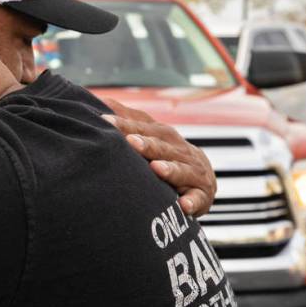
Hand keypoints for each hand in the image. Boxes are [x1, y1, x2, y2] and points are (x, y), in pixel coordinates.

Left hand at [100, 97, 216, 216]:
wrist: (203, 178)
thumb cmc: (168, 156)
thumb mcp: (152, 136)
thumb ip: (129, 121)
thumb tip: (102, 100)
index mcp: (165, 137)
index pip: (144, 129)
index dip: (125, 125)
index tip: (105, 121)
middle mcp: (180, 151)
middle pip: (162, 147)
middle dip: (147, 144)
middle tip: (130, 142)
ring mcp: (193, 173)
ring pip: (181, 170)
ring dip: (170, 170)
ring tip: (156, 169)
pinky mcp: (202, 195)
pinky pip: (197, 199)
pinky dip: (191, 202)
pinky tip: (183, 206)